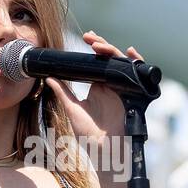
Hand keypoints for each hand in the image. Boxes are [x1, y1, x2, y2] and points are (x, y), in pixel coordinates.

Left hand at [44, 30, 143, 145]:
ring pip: (121, 62)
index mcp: (99, 86)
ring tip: (99, 45)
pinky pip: (140, 74)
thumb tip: (48, 78)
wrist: (104, 150)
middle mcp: (112, 85)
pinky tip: (130, 52)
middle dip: (101, 45)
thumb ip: (62, 92)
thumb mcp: (72, 109)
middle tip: (89, 37)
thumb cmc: (88, 134)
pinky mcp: (134, 94)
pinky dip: (138, 62)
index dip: (94, 49)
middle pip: (110, 58)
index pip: (98, 61)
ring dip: (112, 50)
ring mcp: (123, 88)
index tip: (85, 38)